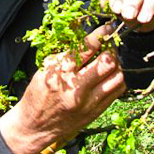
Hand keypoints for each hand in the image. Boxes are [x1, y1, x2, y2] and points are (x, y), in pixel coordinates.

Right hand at [0, 24, 124, 153]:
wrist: (36, 125)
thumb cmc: (39, 93)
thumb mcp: (46, 68)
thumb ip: (66, 54)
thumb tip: (86, 39)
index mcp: (62, 73)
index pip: (87, 49)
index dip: (100, 35)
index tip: (107, 28)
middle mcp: (78, 88)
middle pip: (107, 62)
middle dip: (111, 48)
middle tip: (110, 43)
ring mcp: (90, 102)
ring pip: (117, 77)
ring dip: (116, 64)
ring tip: (110, 59)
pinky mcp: (97, 111)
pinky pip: (117, 91)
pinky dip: (116, 78)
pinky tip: (109, 74)